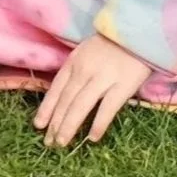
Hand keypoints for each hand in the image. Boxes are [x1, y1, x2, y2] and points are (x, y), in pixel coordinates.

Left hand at [35, 33, 149, 146]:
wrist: (137, 32)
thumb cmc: (110, 45)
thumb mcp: (85, 53)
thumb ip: (75, 72)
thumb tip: (62, 98)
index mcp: (74, 61)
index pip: (56, 88)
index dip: (47, 108)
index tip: (38, 125)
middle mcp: (85, 70)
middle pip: (66, 100)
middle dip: (55, 123)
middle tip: (49, 142)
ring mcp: (103, 78)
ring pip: (81, 105)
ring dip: (69, 126)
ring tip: (62, 143)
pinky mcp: (123, 85)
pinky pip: (107, 108)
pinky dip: (98, 124)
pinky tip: (91, 138)